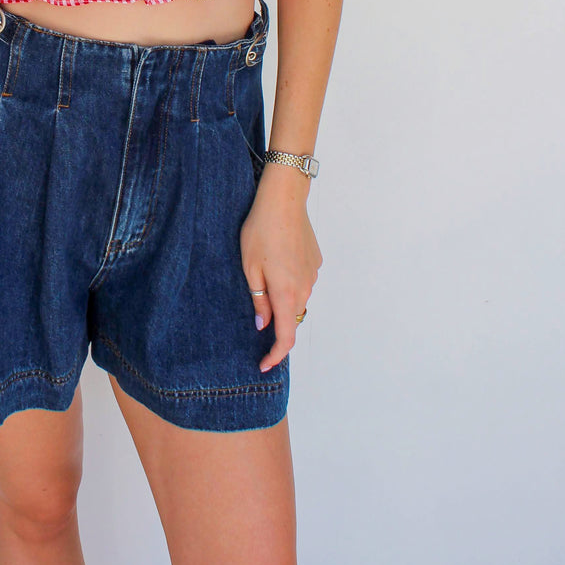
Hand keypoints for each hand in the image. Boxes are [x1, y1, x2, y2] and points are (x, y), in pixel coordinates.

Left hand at [240, 168, 322, 373]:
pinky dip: (291, 282)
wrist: (284, 199)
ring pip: (298, 299)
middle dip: (276, 324)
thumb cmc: (260, 230)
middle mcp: (305, 287)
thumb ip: (258, 299)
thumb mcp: (249, 266)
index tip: (264, 365)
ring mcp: (313, 274)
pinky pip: (303, 281)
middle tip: (256, 317)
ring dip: (283, 300)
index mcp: (286, 292)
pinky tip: (277, 262)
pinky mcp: (316, 261)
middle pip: (292, 318)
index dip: (275, 355)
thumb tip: (263, 324)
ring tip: (263, 277)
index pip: (286, 337)